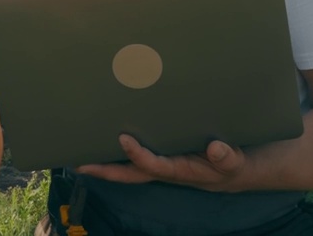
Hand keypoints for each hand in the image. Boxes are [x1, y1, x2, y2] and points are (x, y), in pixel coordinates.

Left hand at [75, 134, 249, 192]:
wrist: (234, 170)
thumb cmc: (230, 165)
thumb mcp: (234, 162)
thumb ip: (226, 157)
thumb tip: (216, 149)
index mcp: (179, 171)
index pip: (152, 166)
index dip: (137, 154)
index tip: (124, 138)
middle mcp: (163, 169)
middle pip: (128, 174)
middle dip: (103, 171)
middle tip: (78, 163)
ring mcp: (159, 164)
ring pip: (127, 167)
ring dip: (104, 162)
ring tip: (79, 152)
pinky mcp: (160, 155)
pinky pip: (134, 157)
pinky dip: (117, 152)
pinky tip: (102, 139)